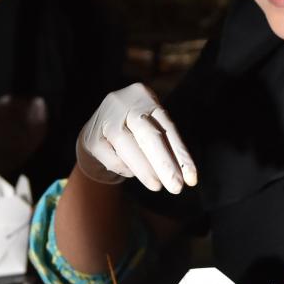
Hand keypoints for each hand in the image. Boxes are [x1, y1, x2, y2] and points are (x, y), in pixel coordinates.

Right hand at [76, 82, 196, 193]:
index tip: (192, 179)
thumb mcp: (149, 128)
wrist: (95, 133)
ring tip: (157, 186)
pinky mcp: (91, 137)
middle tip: (176, 187)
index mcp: (144, 96)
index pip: (167, 126)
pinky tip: (132, 173)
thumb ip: (165, 144)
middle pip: (147, 134)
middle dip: (164, 164)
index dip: (181, 154)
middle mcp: (123, 102)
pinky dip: (126, 169)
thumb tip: (184, 175)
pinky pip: (112, 157)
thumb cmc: (132, 132)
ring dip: (145, 170)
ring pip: (127, 145)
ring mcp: (104, 118)